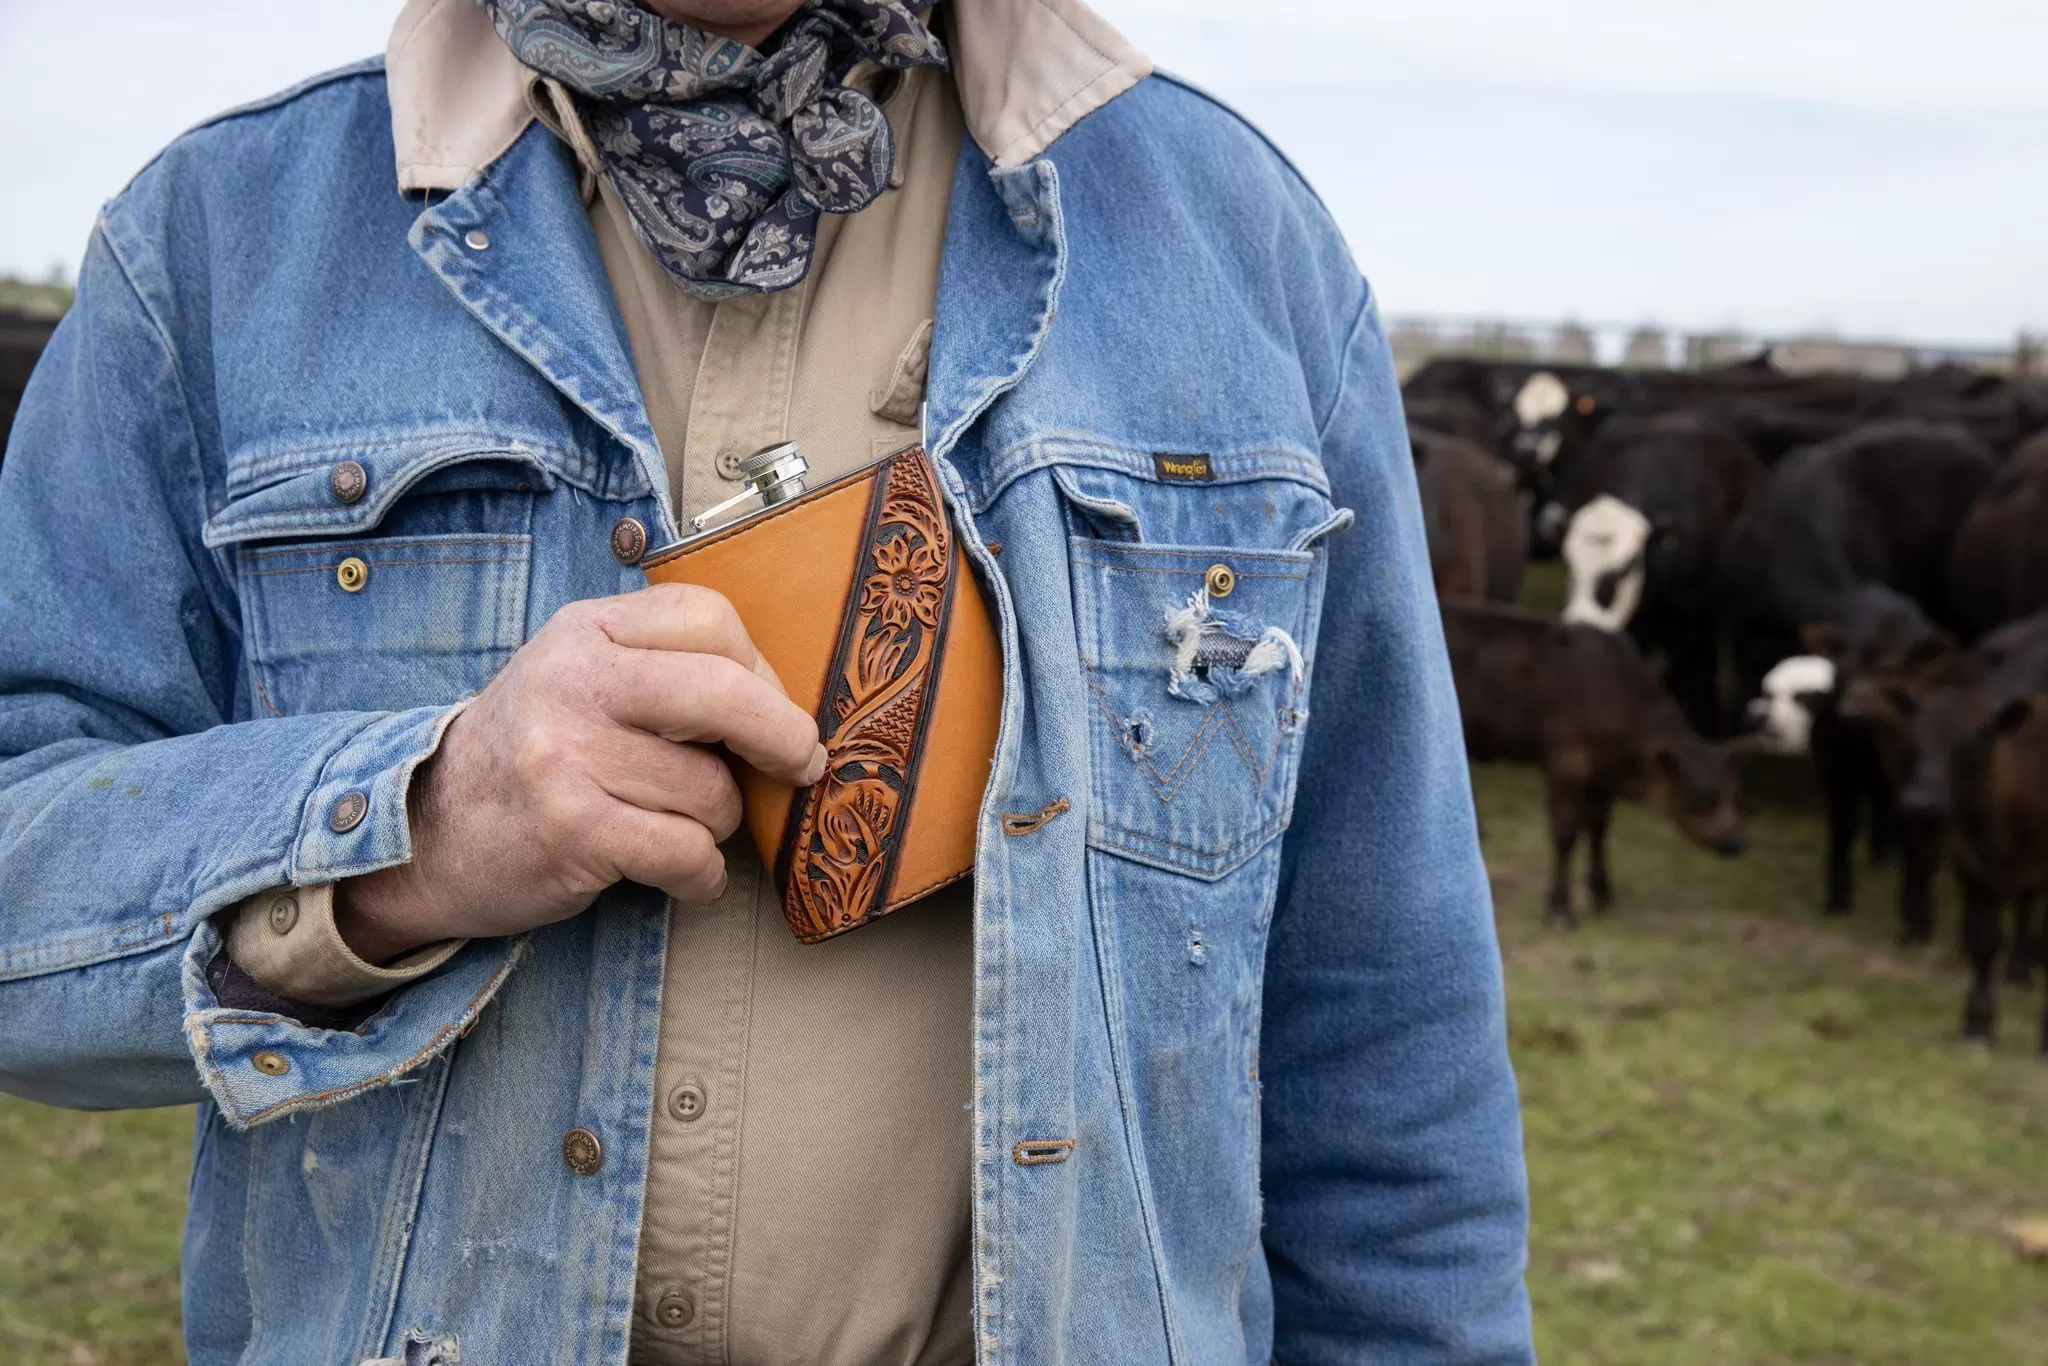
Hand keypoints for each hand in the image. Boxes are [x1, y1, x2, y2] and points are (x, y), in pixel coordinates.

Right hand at [333, 584, 825, 961]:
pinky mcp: (573, 830)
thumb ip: (664, 669)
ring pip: (712, 788)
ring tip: (673, 824)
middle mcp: (573, 682)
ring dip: (716, 822)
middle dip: (783, 736)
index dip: (762, 670)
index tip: (774, 709)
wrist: (425, 833)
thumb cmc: (533, 756)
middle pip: (724, 692)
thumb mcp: (581, 678)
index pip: (709, 619)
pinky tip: (680, 873)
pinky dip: (700, 874)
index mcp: (584, 630)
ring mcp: (567, 756)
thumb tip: (784, 701)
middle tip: (803, 763)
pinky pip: (687, 851)